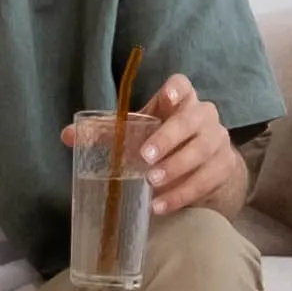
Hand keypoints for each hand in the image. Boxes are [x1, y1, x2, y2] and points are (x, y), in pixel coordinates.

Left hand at [72, 73, 248, 218]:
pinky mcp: (224, 167)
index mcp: (181, 101)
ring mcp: (218, 142)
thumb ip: (107, 133)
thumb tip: (67, 136)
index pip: (184, 85)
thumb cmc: (165, 144)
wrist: (205, 169)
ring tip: (152, 183)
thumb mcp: (138, 134)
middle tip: (146, 157)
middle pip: (193, 120)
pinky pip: (206, 180)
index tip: (167, 97)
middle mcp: (204, 117)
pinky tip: (161, 205)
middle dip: (170, 138)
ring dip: (177, 168)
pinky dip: (182, 194)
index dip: (177, 89)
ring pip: (203, 150)